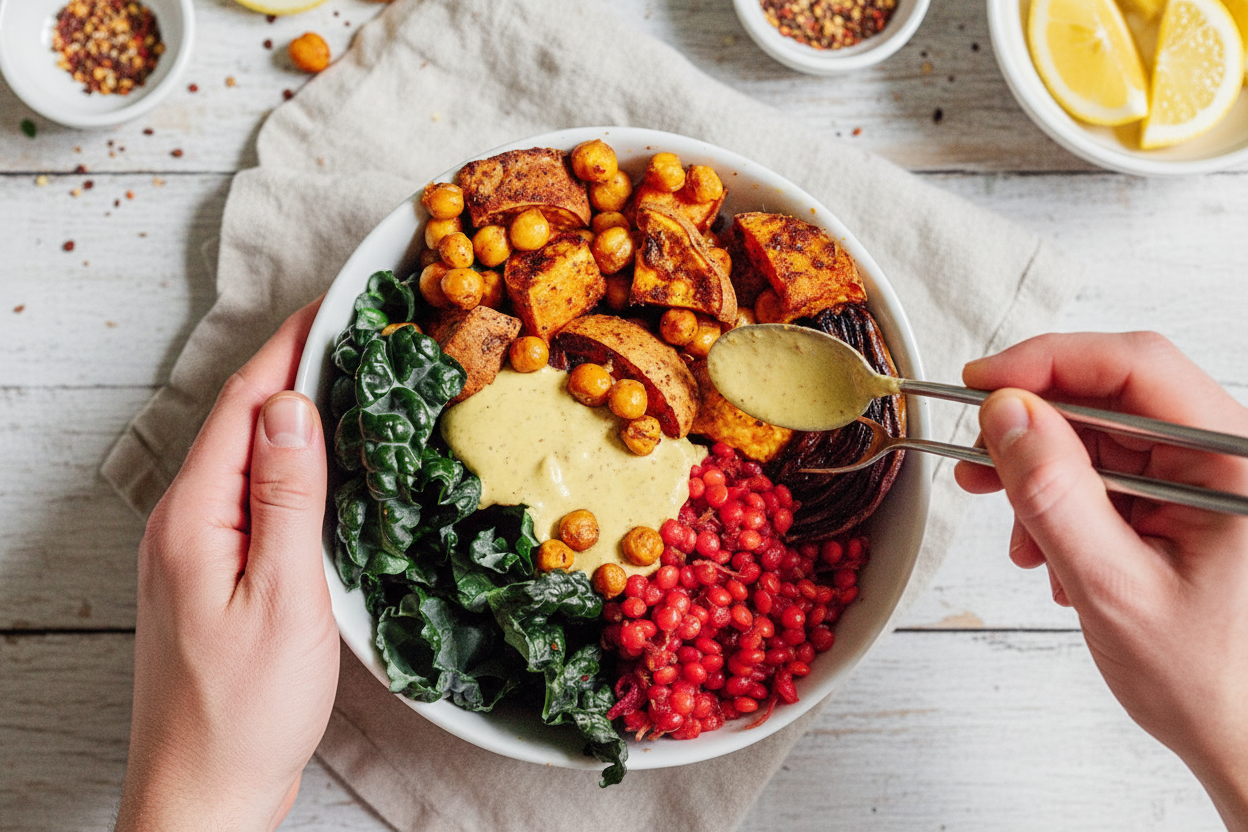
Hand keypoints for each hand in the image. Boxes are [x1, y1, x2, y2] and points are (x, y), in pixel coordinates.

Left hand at [116, 299, 338, 831]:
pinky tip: (322, 465)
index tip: (337, 302)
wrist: (202, 795)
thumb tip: (294, 405)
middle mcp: (182, 522)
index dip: (291, 344)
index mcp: (194, 517)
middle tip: (357, 331)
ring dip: (293, 413)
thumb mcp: (284, 598)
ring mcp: (191, 549)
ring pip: (246, 457)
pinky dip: (288, 464)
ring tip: (349, 380)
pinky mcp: (209, 574)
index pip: (247, 404)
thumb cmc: (245, 711)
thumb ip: (287, 498)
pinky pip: (249, 495)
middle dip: (295, 366)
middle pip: (241, 421)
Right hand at [954, 332, 1247, 829]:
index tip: (979, 385)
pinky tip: (1045, 547)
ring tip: (1009, 522)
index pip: (1134, 368)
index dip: (1048, 364)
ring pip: (1099, 433)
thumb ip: (1054, 494)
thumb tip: (1005, 414)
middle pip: (1111, 395)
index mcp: (1233, 461)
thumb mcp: (1113, 586)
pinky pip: (1103, 471)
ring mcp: (1200, 476)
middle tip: (974, 455)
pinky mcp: (1177, 498)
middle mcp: (1223, 455)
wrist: (1240, 735)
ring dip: (1040, 471)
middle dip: (1033, 424)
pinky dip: (1058, 499)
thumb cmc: (1206, 679)